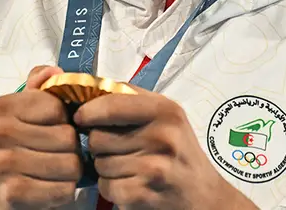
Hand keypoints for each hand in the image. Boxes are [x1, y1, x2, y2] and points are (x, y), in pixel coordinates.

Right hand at [0, 65, 82, 209]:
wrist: (2, 190)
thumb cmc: (24, 144)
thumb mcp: (30, 110)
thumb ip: (41, 85)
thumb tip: (55, 71)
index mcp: (0, 108)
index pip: (57, 107)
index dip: (66, 119)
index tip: (53, 127)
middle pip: (67, 136)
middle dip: (72, 147)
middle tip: (58, 153)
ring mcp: (1, 165)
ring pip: (70, 164)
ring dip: (72, 170)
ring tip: (57, 170)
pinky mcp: (12, 194)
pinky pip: (63, 190)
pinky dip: (66, 190)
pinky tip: (52, 186)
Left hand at [73, 87, 256, 209]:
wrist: (204, 195)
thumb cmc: (179, 150)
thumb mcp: (168, 116)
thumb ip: (133, 100)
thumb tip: (90, 90)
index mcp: (166, 111)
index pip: (111, 104)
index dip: (88, 111)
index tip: (81, 117)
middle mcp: (161, 136)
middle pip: (98, 137)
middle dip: (99, 144)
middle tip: (115, 148)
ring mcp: (153, 168)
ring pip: (99, 164)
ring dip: (105, 167)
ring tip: (127, 166)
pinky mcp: (144, 194)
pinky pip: (106, 187)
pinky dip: (111, 188)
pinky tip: (128, 184)